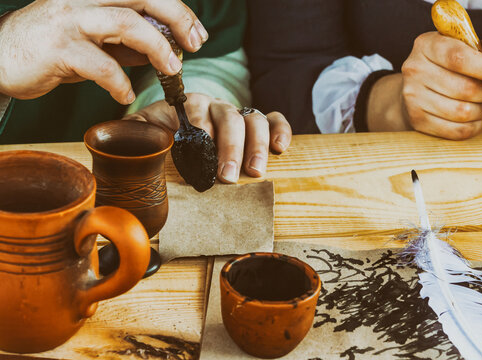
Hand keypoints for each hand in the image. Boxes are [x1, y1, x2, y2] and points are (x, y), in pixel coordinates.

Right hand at [0, 0, 206, 103]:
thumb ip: (125, 42)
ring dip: (156, 47)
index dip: (178, 10)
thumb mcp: (94, 40)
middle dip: (177, 18)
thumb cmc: (51, 47)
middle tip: (195, 44)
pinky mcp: (59, 48)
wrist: (1, 56)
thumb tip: (162, 50)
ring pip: (126, 24)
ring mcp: (71, 20)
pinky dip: (120, 81)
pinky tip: (127, 92)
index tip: (197, 33)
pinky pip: (100, 65)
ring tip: (171, 69)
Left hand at [123, 94, 291, 182]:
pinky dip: (280, 130)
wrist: (182, 138)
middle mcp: (215, 107)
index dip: (200, 126)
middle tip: (227, 175)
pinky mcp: (258, 124)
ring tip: (254, 172)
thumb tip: (113, 136)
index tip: (200, 148)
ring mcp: (238, 115)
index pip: (196, 107)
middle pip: (228, 116)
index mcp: (187, 106)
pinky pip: (274, 119)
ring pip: (254, 119)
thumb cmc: (164, 138)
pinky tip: (280, 148)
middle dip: (229, 146)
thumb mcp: (145, 133)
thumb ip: (133, 132)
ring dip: (255, 145)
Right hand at [399, 32, 481, 138]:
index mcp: (427, 45)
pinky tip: (472, 119)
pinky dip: (472, 127)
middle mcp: (415, 69)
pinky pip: (456, 130)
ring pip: (462, 111)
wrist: (415, 88)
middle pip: (465, 88)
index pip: (459, 58)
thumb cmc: (445, 66)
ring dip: (481, 111)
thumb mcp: (464, 49)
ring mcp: (412, 96)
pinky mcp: (416, 119)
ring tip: (480, 105)